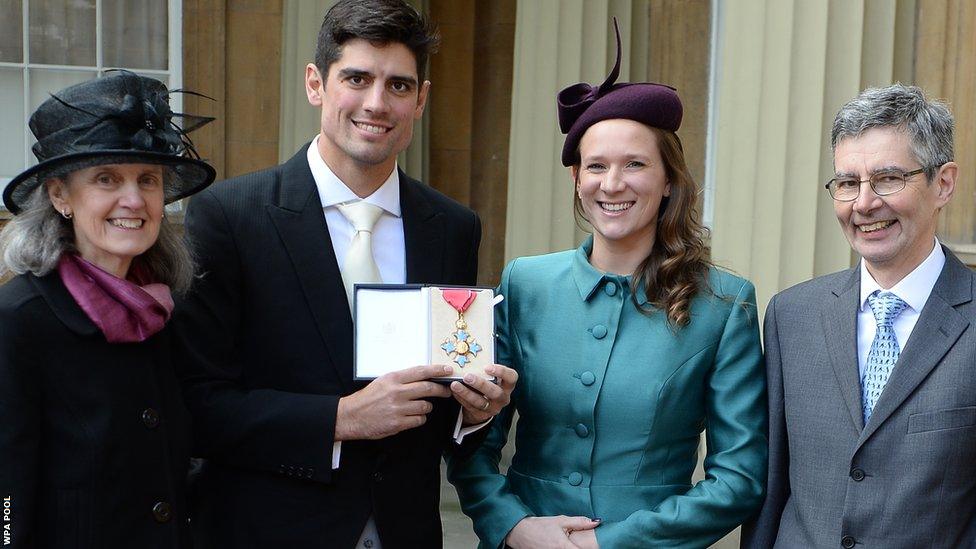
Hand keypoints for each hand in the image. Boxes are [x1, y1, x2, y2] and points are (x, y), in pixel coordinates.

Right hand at [335, 364, 452, 439]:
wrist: (351, 416)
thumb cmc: (367, 399)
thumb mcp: (382, 382)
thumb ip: (401, 380)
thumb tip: (423, 378)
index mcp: (393, 379)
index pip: (420, 372)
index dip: (437, 370)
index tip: (448, 370)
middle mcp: (397, 392)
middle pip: (428, 388)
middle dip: (441, 390)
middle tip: (447, 391)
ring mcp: (398, 408)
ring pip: (425, 406)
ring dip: (427, 407)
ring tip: (420, 407)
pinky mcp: (398, 423)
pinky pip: (419, 420)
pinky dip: (419, 419)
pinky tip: (412, 417)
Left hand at [450, 363, 518, 424]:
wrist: (482, 407)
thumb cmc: (486, 384)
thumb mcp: (490, 378)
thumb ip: (484, 370)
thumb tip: (469, 356)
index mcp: (507, 385)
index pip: (511, 377)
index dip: (501, 372)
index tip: (487, 367)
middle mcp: (503, 397)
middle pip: (495, 392)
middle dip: (480, 384)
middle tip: (467, 376)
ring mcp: (493, 408)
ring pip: (480, 402)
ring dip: (466, 393)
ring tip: (454, 385)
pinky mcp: (481, 415)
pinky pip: (470, 407)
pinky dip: (461, 398)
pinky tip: (453, 391)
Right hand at [505, 516, 599, 548]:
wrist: (520, 532)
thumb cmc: (540, 525)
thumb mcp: (561, 521)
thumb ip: (579, 522)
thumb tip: (596, 522)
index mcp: (564, 547)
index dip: (591, 548)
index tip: (598, 546)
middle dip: (581, 548)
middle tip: (580, 543)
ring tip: (570, 543)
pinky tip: (563, 546)